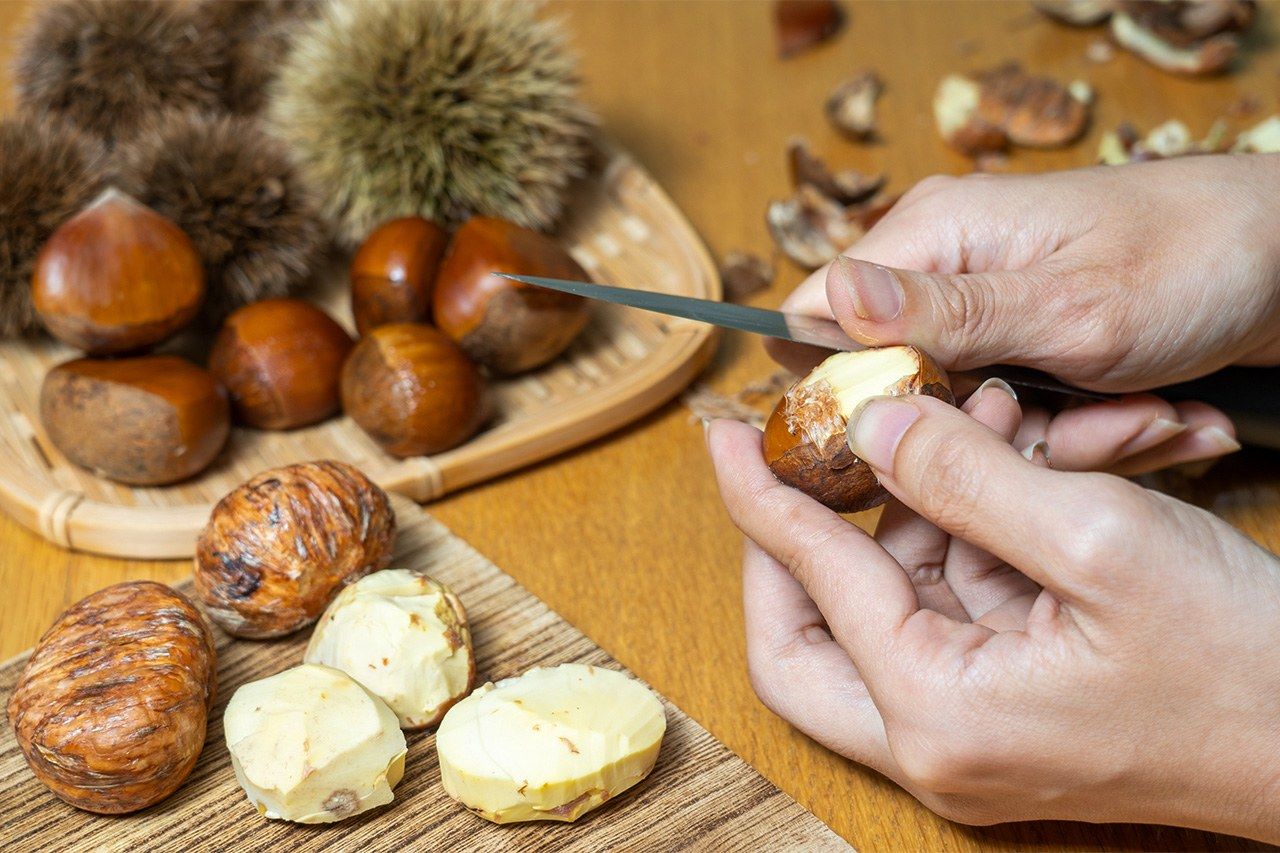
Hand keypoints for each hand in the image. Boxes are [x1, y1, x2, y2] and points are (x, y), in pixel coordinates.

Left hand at [707, 386, 1279, 840]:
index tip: (725, 437)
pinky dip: (959, 537)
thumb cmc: (1240, 660)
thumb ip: (965, 477)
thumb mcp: (1098, 540)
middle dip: (801, 537)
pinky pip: (944, 613)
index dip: (764, 499)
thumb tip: (868, 429)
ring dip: (908, 513)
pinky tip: (1002, 469)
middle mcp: (935, 742)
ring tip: (964, 422)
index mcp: (939, 714)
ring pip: (879, 612)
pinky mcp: (1001, 710)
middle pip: (806, 635)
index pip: (813, 585)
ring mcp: (966, 733)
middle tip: (803, 455)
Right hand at [772, 156, 1279, 471]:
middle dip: (982, 434)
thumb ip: (944, 310)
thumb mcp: (1067, 302)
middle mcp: (942, 271)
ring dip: (1054, 439)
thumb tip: (828, 294)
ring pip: (965, 414)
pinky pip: (1014, 414)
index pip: (816, 320)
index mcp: (930, 236)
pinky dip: (1082, 432)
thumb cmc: (1192, 257)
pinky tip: (1151, 419)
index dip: (840, 397)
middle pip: (896, 383)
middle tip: (1080, 435)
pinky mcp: (1019, 345)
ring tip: (1145, 422)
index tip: (900, 451)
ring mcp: (982, 312)